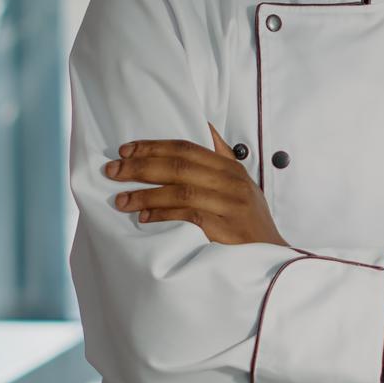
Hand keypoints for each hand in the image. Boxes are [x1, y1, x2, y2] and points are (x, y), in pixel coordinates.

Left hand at [104, 125, 284, 245]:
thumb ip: (221, 157)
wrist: (271, 254)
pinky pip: (187, 216)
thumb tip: (204, 127)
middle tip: (113, 170)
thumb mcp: (242, 183)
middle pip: (179, 167)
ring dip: (145, 194)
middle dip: (141, 167)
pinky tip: (144, 217)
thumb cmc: (249, 219)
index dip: (154, 146)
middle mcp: (231, 182)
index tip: (126, 149)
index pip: (187, 148)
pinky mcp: (225, 228)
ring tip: (121, 199)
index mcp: (231, 168)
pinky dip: (162, 215)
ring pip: (180, 191)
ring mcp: (229, 205)